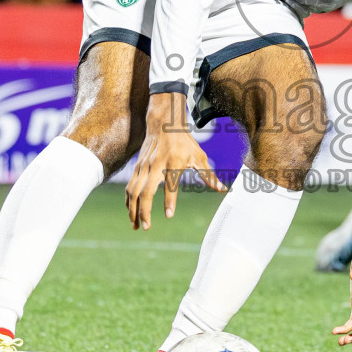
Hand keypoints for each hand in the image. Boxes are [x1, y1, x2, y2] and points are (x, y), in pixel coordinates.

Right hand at [125, 92, 225, 229]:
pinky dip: (129, 201)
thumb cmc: (184, 142)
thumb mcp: (199, 156)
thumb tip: (222, 189)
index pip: (171, 185)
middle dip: (144, 211)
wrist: (164, 124)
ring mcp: (144, 167)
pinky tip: (131, 212)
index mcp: (173, 164)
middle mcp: (156, 166)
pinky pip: (130, 187)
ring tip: (135, 226)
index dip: (169, 201)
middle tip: (146, 227)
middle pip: (146, 191)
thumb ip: (208, 175)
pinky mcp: (137, 167)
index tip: (169, 216)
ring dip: (133, 210)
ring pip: (134, 191)